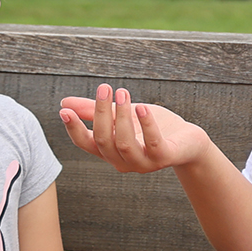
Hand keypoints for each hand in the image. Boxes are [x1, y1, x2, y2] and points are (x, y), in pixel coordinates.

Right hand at [57, 85, 211, 173]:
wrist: (187, 140)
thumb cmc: (153, 127)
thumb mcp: (122, 115)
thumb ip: (95, 111)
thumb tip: (64, 103)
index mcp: (110, 151)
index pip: (85, 143)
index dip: (73, 129)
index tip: (64, 110)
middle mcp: (123, 161)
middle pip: (103, 140)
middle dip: (101, 113)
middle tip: (105, 88)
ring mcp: (143, 163)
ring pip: (123, 143)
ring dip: (121, 116)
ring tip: (122, 92)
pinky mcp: (164, 158)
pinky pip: (152, 143)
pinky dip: (146, 124)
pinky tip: (140, 107)